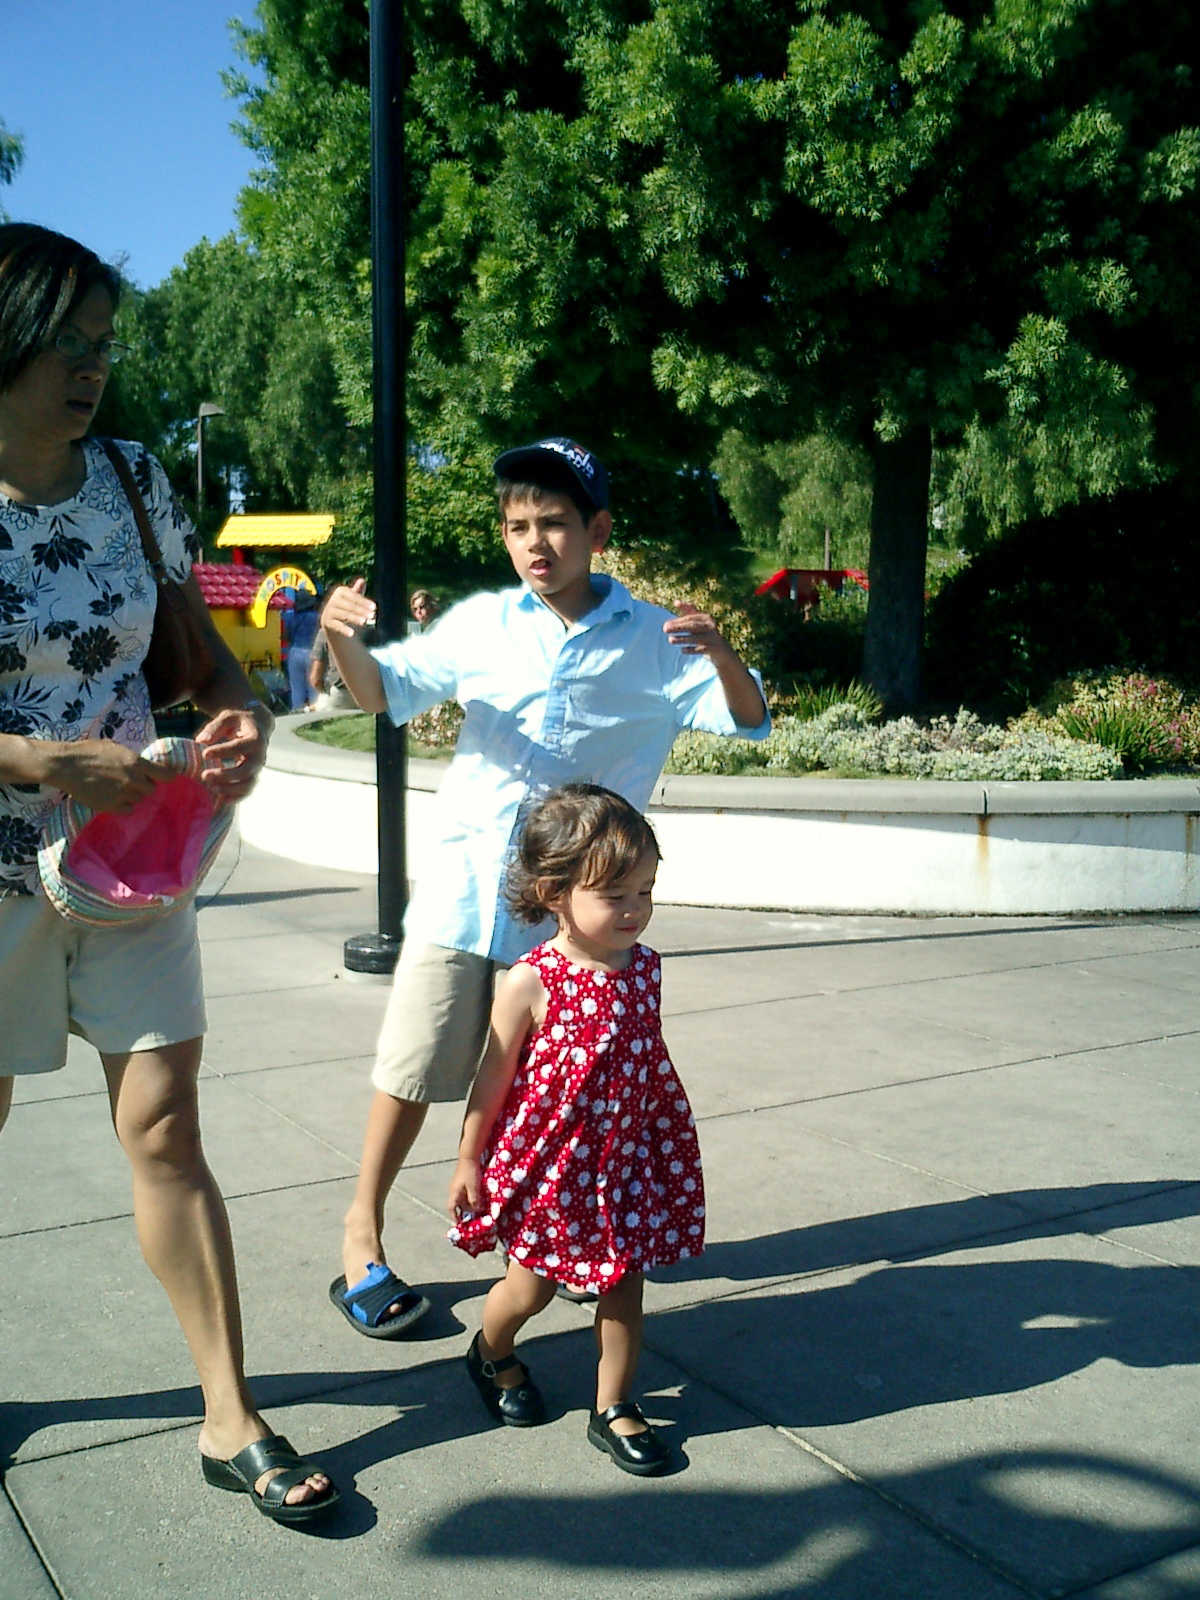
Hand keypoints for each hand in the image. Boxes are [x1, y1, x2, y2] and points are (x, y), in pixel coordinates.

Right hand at [48, 740, 173, 814]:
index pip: (166, 775)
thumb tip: (145, 765)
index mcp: (135, 762)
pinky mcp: (111, 806)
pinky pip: (127, 809)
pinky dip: (123, 805)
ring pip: (139, 799)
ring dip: (132, 795)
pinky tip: (112, 797)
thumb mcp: (115, 748)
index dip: (167, 776)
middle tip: (131, 781)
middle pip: (151, 789)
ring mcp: (122, 794)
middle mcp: (133, 779)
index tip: (165, 777)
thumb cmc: (88, 751)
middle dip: (144, 785)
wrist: (66, 765)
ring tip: (117, 788)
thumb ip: (132, 758)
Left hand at [194, 707, 270, 801]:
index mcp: (255, 739)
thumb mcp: (227, 717)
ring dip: (231, 789)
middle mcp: (260, 756)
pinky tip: (222, 799)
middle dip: (226, 775)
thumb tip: (201, 741)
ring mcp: (257, 768)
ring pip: (249, 783)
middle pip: (246, 770)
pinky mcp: (253, 775)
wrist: (257, 725)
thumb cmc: (239, 720)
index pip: (240, 747)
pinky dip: (237, 797)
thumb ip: (214, 728)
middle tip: (204, 776)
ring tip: (211, 788)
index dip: (223, 751)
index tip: (204, 754)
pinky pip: (248, 790)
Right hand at [322, 578, 377, 639]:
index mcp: (340, 591)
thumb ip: (358, 592)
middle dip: (361, 610)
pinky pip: (336, 626)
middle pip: (349, 605)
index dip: (364, 602)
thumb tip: (362, 580)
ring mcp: (328, 611)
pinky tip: (352, 633)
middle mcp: (333, 600)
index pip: (354, 596)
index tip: (374, 608)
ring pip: (344, 615)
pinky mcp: (326, 622)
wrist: (335, 626)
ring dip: (355, 618)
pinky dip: (344, 629)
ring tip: (364, 622)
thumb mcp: (354, 601)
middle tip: (372, 615)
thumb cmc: (348, 610)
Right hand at [448, 1156, 482, 1217]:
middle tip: (473, 1218)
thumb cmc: (470, 1172)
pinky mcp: (462, 1182)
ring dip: (468, 1205)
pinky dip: (470, 1198)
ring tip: (477, 1209)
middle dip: (465, 1212)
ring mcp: (457, 1186)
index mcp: (454, 1193)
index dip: (455, 1217)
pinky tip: (478, 1198)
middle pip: (458, 1206)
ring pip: (462, 1199)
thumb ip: (474, 1200)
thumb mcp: (474, 1187)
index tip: (459, 1224)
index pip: (451, 1208)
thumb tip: (476, 1210)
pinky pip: (465, 1193)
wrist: (469, 1156)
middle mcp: (454, 1191)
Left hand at [662, 602, 732, 660]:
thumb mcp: (699, 622)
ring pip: (695, 638)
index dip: (678, 620)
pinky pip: (699, 649)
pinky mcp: (713, 649)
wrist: (723, 652)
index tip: (665, 625)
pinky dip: (690, 649)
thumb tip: (675, 601)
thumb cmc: (706, 634)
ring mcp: (712, 638)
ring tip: (670, 640)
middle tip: (665, 629)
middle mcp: (711, 626)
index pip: (690, 618)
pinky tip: (682, 650)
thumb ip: (688, 612)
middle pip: (692, 626)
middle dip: (678, 627)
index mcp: (706, 618)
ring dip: (682, 639)